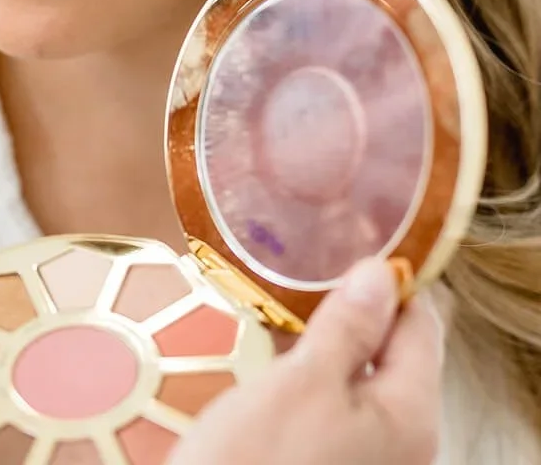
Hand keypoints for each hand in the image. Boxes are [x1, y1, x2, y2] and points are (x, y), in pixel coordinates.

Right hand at [170, 259, 444, 464]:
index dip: (390, 278)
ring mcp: (364, 455)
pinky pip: (332, 401)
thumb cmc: (258, 461)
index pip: (421, 325)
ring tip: (282, 296)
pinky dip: (309, 369)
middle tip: (306, 261)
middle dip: (351, 305)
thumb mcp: (303, 382)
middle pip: (392, 351)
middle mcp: (401, 441)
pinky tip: (273, 349)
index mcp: (410, 416)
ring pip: (357, 375)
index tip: (347, 236)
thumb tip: (381, 274)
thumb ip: (348, 327)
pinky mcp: (327, 461)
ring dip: (324, 335)